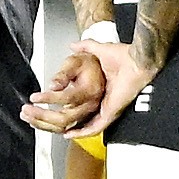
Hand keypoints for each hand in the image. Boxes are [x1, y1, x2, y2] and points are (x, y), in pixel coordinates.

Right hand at [25, 36, 152, 134]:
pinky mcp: (110, 112)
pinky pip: (95, 127)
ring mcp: (106, 108)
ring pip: (83, 125)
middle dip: (57, 120)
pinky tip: (69, 133)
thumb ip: (86, 47)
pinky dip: (81, 132)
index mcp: (99, 90)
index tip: (50, 108)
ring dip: (65, 127)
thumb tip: (73, 45)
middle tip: (41, 119)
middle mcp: (102, 102)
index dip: (64, 108)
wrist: (137, 59)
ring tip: (48, 127)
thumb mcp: (99, 50)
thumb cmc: (125, 55)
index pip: (79, 105)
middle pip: (77, 118)